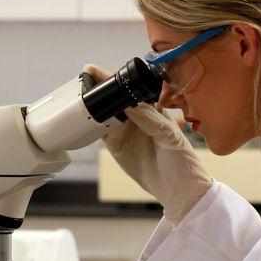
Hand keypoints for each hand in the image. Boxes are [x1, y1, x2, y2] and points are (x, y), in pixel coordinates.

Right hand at [85, 64, 212, 221]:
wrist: (177, 188)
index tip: (103, 72)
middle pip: (115, 95)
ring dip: (92, 102)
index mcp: (153, 107)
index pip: (133, 87)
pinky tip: (81, 117)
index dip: (118, 78)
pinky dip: (89, 124)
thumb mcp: (169, 136)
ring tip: (79, 93)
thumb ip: (151, 120)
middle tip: (86, 79)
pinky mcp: (115, 144)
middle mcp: (137, 115)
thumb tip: (131, 106)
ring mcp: (125, 129)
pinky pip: (99, 130)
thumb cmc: (182, 160)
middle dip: (100, 85)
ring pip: (104, 110)